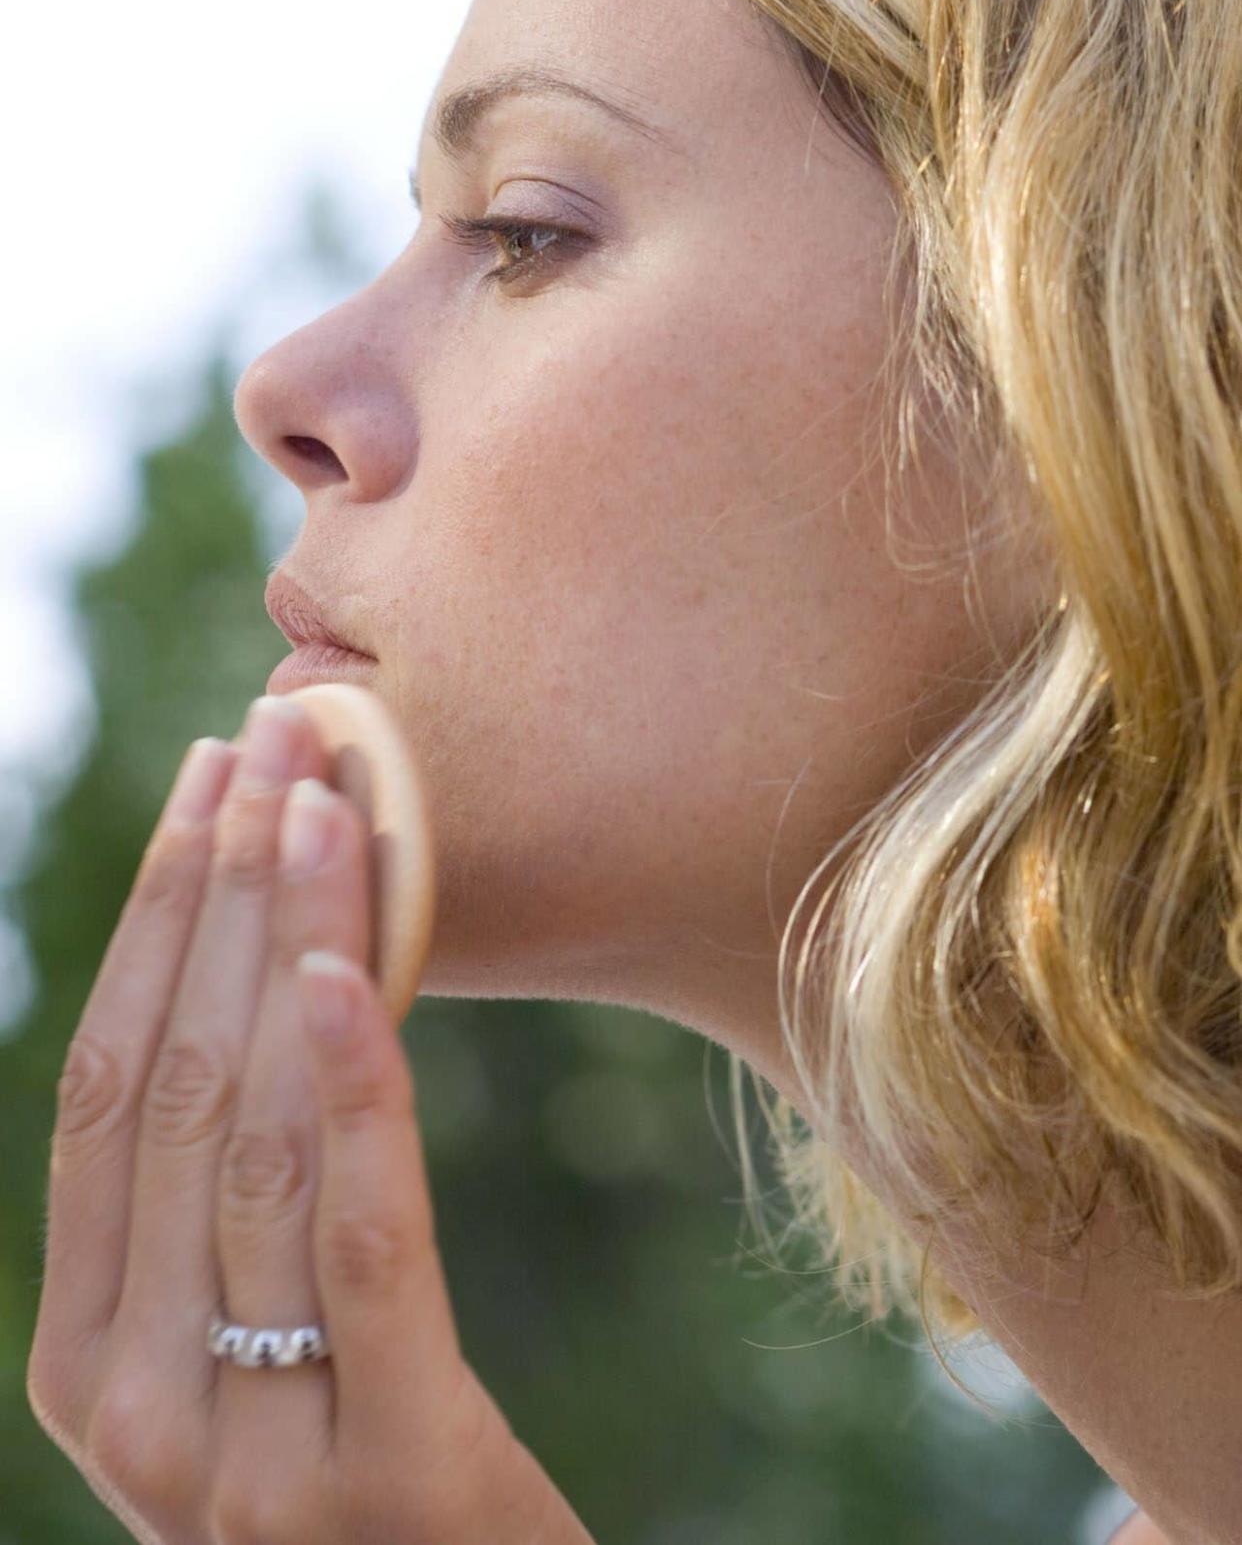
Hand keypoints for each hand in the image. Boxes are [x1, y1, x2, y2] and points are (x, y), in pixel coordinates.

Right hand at [28, 696, 595, 1543]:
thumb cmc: (360, 1465)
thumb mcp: (252, 1337)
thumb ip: (227, 1197)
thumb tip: (254, 957)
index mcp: (79, 1359)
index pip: (101, 1088)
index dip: (153, 915)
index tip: (206, 776)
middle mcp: (131, 1409)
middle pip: (177, 1086)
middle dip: (226, 886)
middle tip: (279, 732)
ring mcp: (245, 1456)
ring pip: (258, 1137)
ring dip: (291, 940)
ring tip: (328, 796)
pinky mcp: (390, 1473)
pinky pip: (361, 1239)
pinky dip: (350, 1089)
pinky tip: (343, 964)